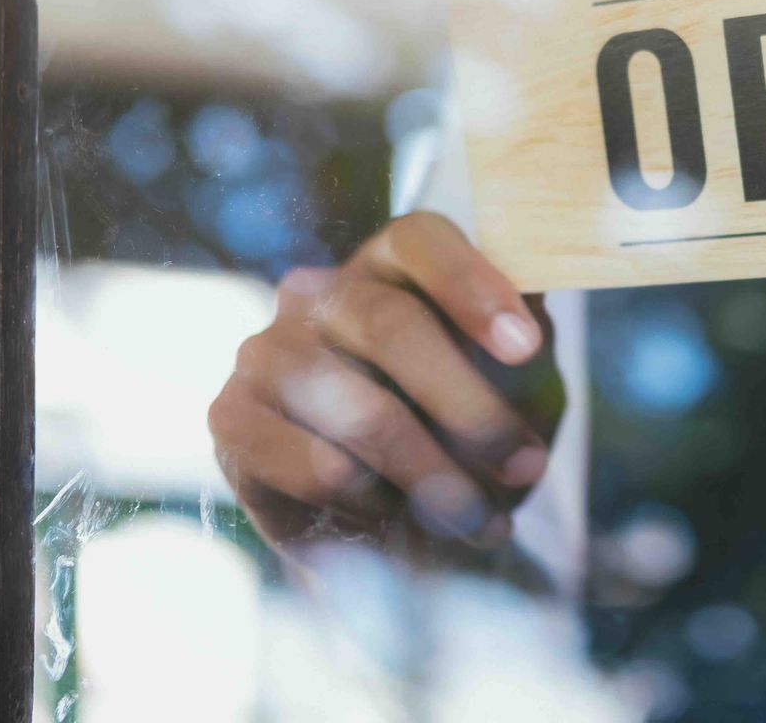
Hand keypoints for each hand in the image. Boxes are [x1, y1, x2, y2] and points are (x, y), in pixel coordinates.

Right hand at [208, 211, 559, 554]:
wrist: (390, 526)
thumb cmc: (459, 435)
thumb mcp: (515, 389)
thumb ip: (526, 356)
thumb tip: (533, 330)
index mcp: (388, 265)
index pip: (419, 239)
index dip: (473, 286)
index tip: (527, 347)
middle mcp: (319, 293)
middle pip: (391, 325)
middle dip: (470, 407)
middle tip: (524, 466)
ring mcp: (266, 352)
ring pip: (358, 408)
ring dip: (433, 475)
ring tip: (480, 519)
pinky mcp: (232, 419)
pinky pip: (313, 464)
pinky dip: (371, 501)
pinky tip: (394, 515)